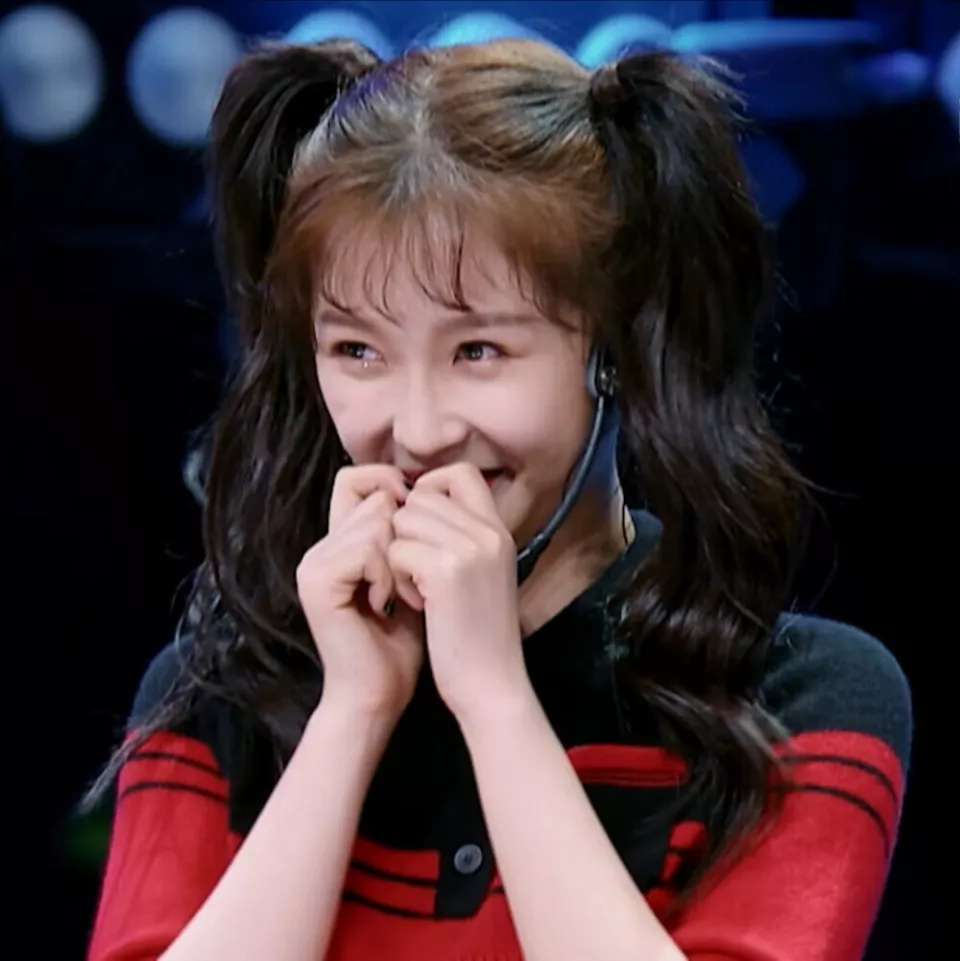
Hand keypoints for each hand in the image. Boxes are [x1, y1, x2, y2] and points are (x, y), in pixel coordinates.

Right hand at [296, 465, 424, 720]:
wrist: (379, 693)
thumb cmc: (402, 640)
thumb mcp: (409, 574)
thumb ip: (405, 533)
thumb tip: (425, 487)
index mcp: (339, 541)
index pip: (358, 478)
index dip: (394, 490)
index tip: (421, 531)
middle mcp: (320, 545)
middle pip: (374, 496)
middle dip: (406, 535)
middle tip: (410, 582)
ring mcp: (314, 561)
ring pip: (376, 521)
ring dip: (401, 559)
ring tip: (399, 596)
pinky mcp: (317, 580)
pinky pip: (368, 548)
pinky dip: (387, 575)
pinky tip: (385, 605)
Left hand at [387, 464, 530, 723]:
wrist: (492, 684)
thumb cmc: (478, 636)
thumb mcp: (482, 575)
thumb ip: (460, 538)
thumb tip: (418, 504)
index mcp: (498, 530)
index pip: (459, 473)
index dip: (429, 491)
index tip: (420, 530)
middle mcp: (488, 531)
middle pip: (421, 495)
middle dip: (405, 530)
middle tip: (414, 571)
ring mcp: (470, 548)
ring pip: (404, 518)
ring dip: (397, 552)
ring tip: (414, 587)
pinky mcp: (447, 571)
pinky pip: (396, 548)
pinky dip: (394, 576)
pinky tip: (413, 603)